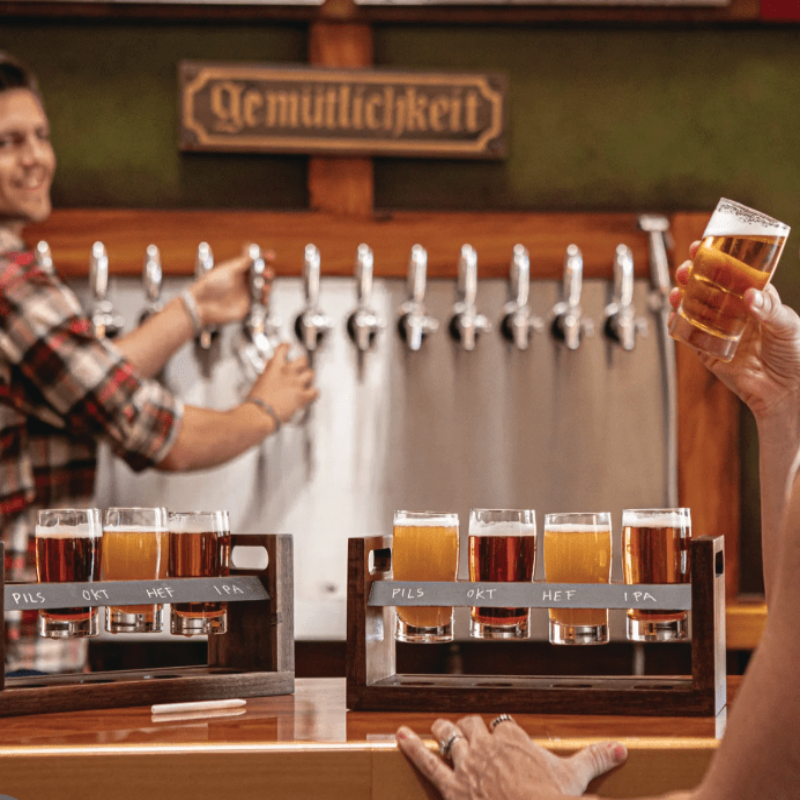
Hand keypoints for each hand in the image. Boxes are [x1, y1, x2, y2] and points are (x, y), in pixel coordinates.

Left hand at [190, 245, 274, 327]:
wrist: (203, 305)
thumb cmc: (210, 286)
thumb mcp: (228, 270)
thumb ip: (243, 261)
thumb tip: (253, 249)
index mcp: (237, 270)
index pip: (254, 261)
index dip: (263, 257)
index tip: (270, 255)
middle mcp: (243, 281)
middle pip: (262, 274)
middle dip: (267, 271)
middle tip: (264, 272)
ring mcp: (246, 293)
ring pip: (264, 286)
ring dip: (267, 284)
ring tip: (262, 285)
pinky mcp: (248, 305)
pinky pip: (262, 301)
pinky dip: (265, 298)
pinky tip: (263, 295)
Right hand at [247, 343, 317, 422]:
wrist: (260, 413)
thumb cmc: (256, 400)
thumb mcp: (260, 381)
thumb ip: (269, 374)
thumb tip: (272, 373)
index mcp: (274, 366)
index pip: (283, 349)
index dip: (286, 346)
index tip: (288, 346)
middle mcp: (288, 372)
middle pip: (302, 360)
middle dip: (302, 363)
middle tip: (300, 367)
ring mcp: (297, 383)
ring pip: (310, 373)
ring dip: (308, 377)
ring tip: (305, 381)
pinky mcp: (302, 396)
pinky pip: (315, 391)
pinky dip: (313, 392)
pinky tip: (311, 393)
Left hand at [397, 716, 625, 799]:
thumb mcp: (575, 779)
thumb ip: (596, 758)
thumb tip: (622, 748)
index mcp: (515, 740)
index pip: (502, 724)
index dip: (501, 731)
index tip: (501, 733)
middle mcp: (488, 746)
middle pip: (474, 726)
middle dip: (471, 728)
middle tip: (467, 729)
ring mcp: (467, 764)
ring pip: (450, 737)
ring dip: (444, 731)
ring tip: (438, 726)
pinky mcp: (450, 785)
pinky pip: (426, 762)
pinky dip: (412, 748)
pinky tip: (400, 736)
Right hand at [670, 241, 799, 419]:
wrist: (787, 394)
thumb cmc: (796, 357)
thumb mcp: (788, 327)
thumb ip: (769, 310)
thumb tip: (749, 295)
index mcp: (757, 301)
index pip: (733, 274)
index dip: (718, 259)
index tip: (704, 246)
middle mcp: (736, 313)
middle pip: (709, 288)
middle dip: (693, 275)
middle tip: (685, 268)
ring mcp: (721, 331)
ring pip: (695, 309)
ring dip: (682, 297)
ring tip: (676, 291)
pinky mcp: (709, 352)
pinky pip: (689, 336)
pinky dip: (678, 325)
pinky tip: (673, 317)